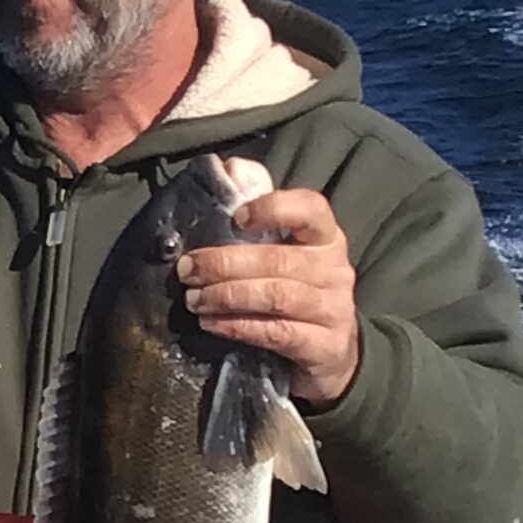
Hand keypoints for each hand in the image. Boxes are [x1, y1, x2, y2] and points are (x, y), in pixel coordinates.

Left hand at [179, 188, 362, 405]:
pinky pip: (277, 332)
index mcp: (325, 238)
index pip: (312, 209)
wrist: (331, 354)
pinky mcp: (324, 346)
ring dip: (227, 295)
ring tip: (193, 300)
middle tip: (187, 270)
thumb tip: (229, 167)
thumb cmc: (294, 292)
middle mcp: (335, 269)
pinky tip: (210, 323)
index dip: (275, 208)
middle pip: (279, 259)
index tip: (238, 217)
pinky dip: (238, 326)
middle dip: (225, 263)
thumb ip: (258, 214)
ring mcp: (333, 309)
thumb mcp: (282, 253)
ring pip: (276, 295)